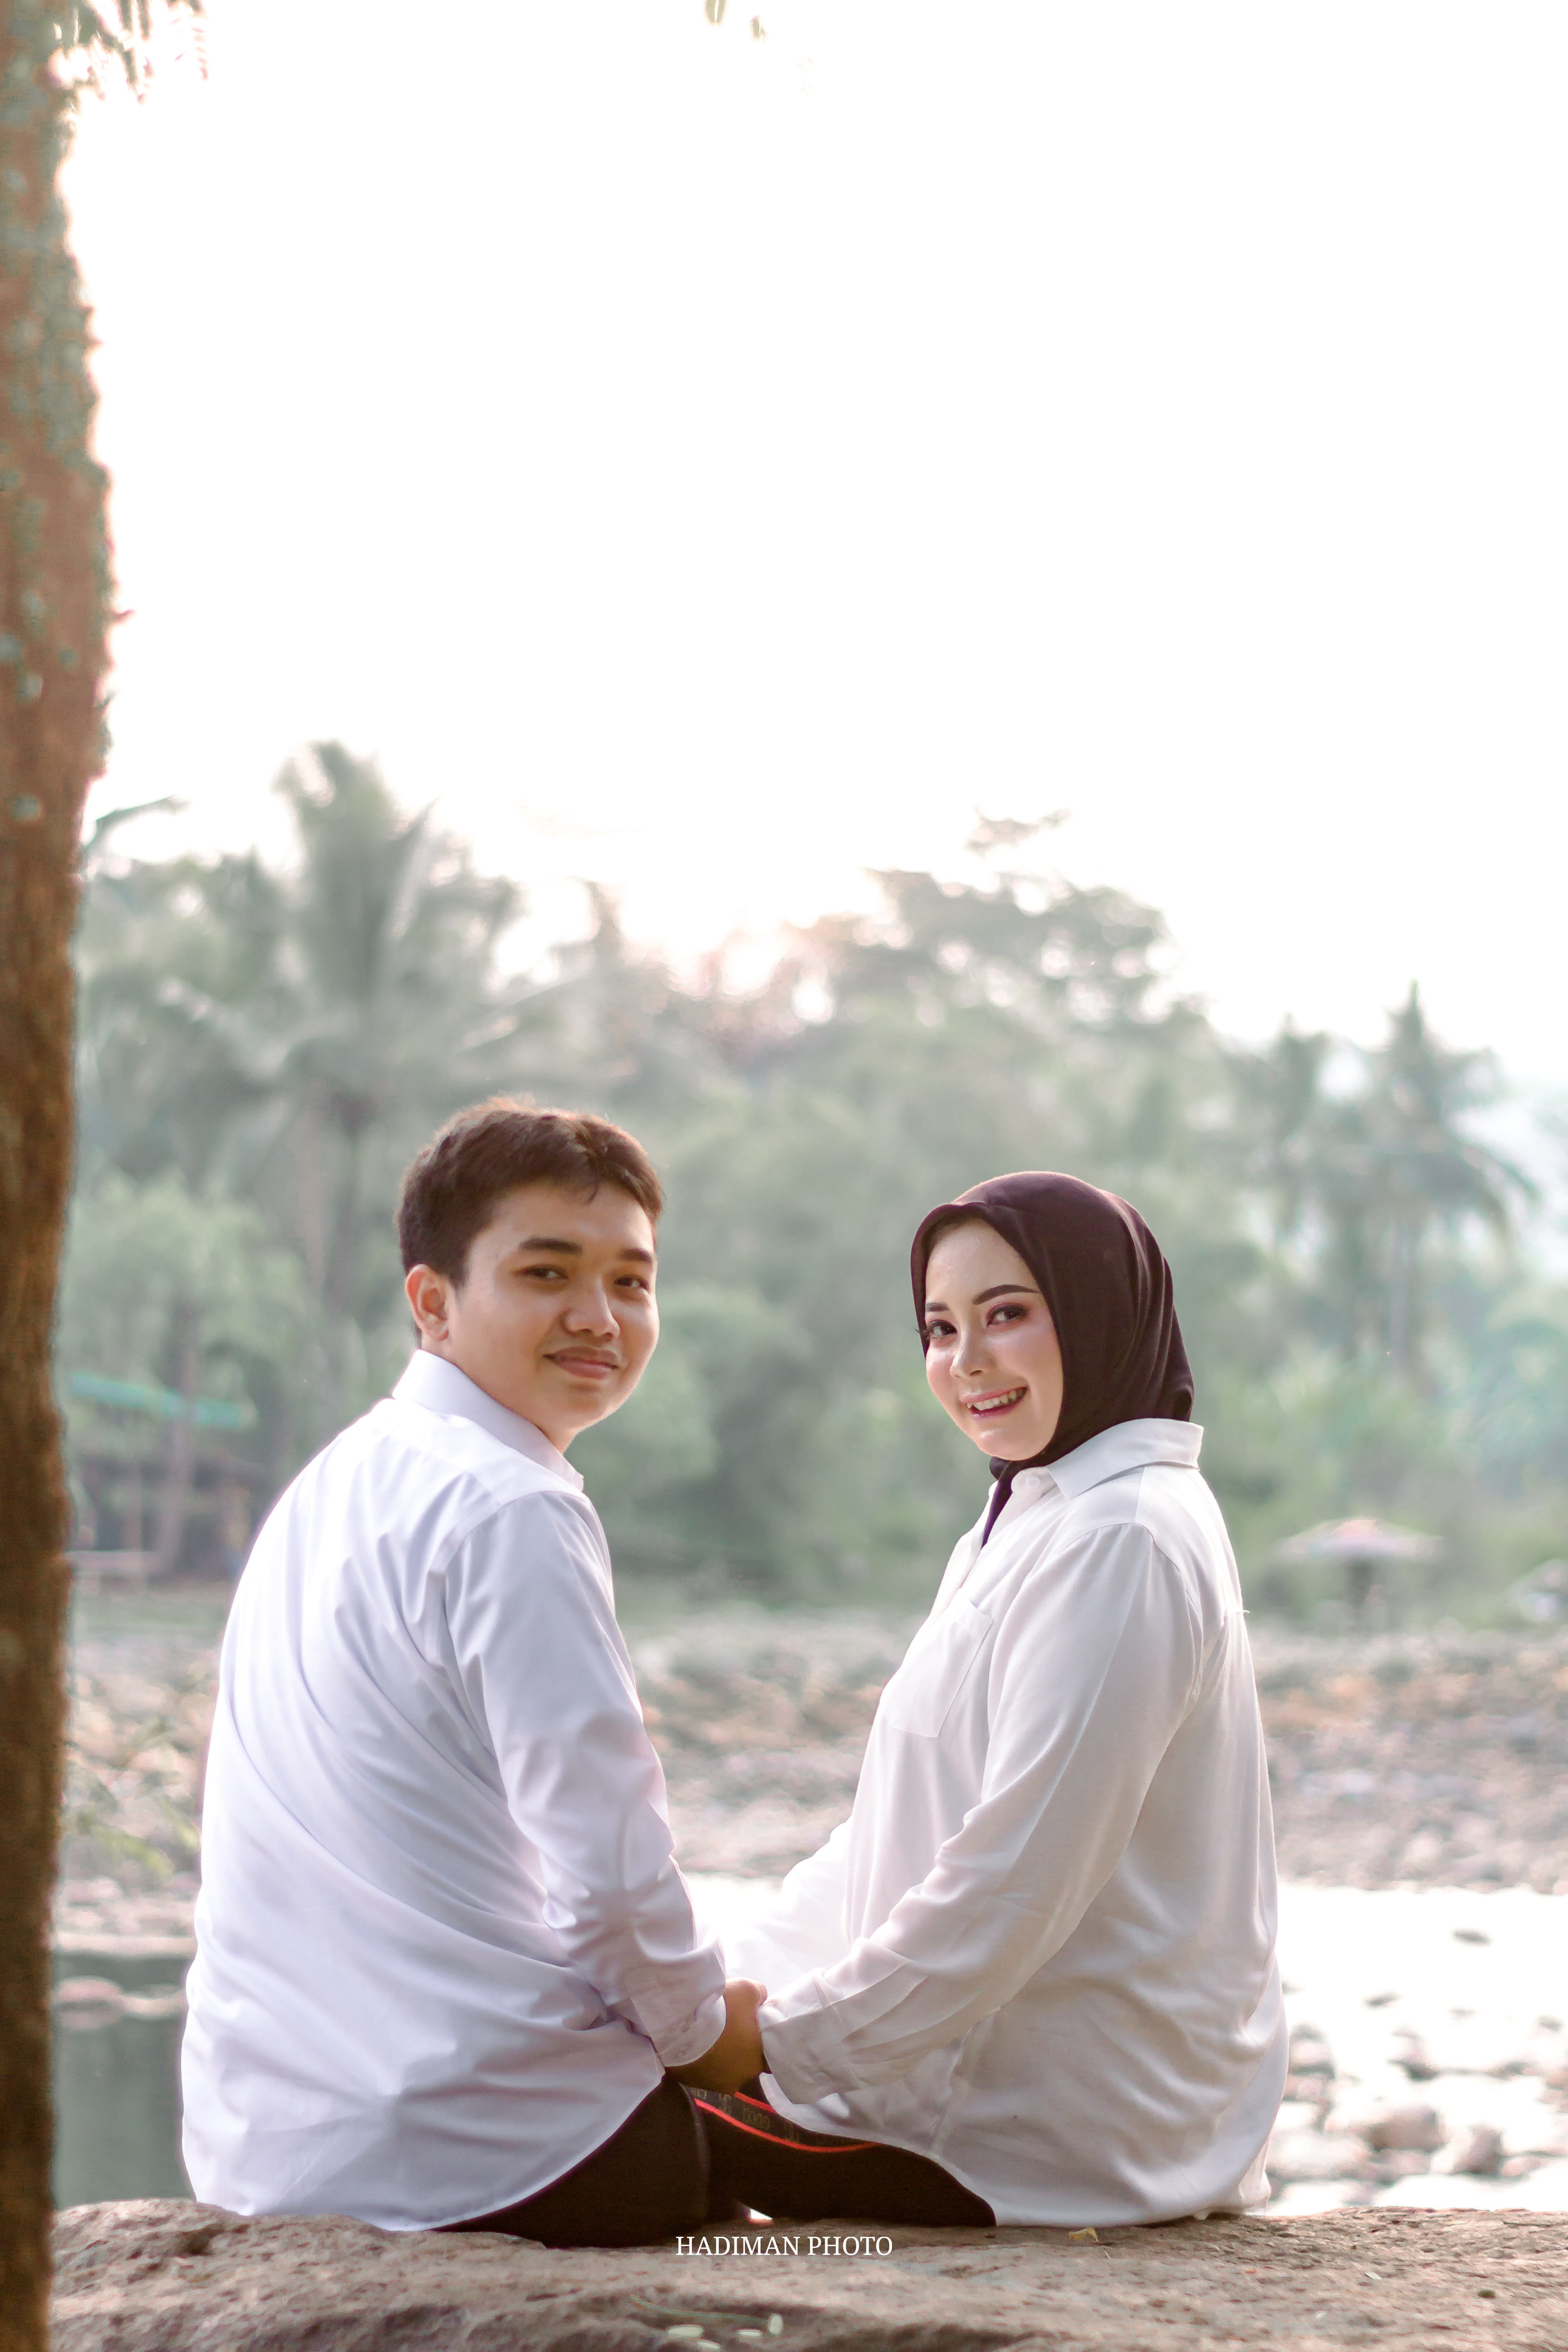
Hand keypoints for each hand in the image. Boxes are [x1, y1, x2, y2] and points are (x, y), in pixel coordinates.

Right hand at [670, 1978, 767, 2092]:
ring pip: (720, 2068)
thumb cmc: (721, 2008)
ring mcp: (713, 2084)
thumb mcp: (748, 1990)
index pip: (766, 2057)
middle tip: (727, 2027)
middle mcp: (738, 2079)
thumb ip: (760, 1996)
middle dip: (737, 2047)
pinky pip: (701, 2070)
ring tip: (708, 2035)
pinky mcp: (692, 2083)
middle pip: (742, 2062)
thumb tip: (760, 2000)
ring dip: (717, 2055)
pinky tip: (694, 2043)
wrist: (681, 2021)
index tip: (750, 2028)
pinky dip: (700, 2059)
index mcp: (756, 2061)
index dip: (758, 2041)